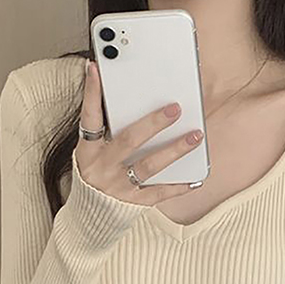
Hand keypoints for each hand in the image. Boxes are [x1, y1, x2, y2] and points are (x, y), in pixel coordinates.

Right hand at [75, 59, 203, 202]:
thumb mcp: (91, 150)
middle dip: (153, 123)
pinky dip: (178, 186)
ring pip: (149, 165)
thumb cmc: (96, 172)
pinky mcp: (132, 203)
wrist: (90, 214)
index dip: (91, 94)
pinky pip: (158, 193)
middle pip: (129, 141)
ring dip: (175, 150)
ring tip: (196, 136)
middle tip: (176, 108)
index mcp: (88, 150)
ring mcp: (117, 187)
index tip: (96, 69)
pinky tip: (195, 178)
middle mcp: (102, 167)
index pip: (90, 118)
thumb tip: (124, 95)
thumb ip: (106, 128)